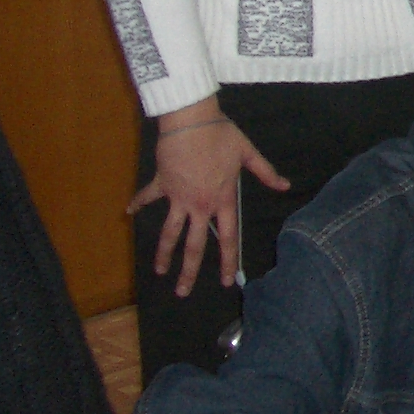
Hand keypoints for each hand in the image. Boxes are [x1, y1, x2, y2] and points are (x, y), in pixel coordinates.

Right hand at [127, 98, 289, 296]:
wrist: (191, 121)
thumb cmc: (221, 135)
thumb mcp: (248, 153)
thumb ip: (265, 172)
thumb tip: (285, 185)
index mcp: (222, 200)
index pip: (227, 237)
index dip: (228, 260)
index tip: (228, 281)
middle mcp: (199, 205)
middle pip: (194, 245)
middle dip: (189, 271)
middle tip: (183, 292)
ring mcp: (178, 197)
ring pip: (169, 232)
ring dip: (163, 252)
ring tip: (159, 271)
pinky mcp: (162, 184)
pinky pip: (148, 196)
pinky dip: (138, 203)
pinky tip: (128, 212)